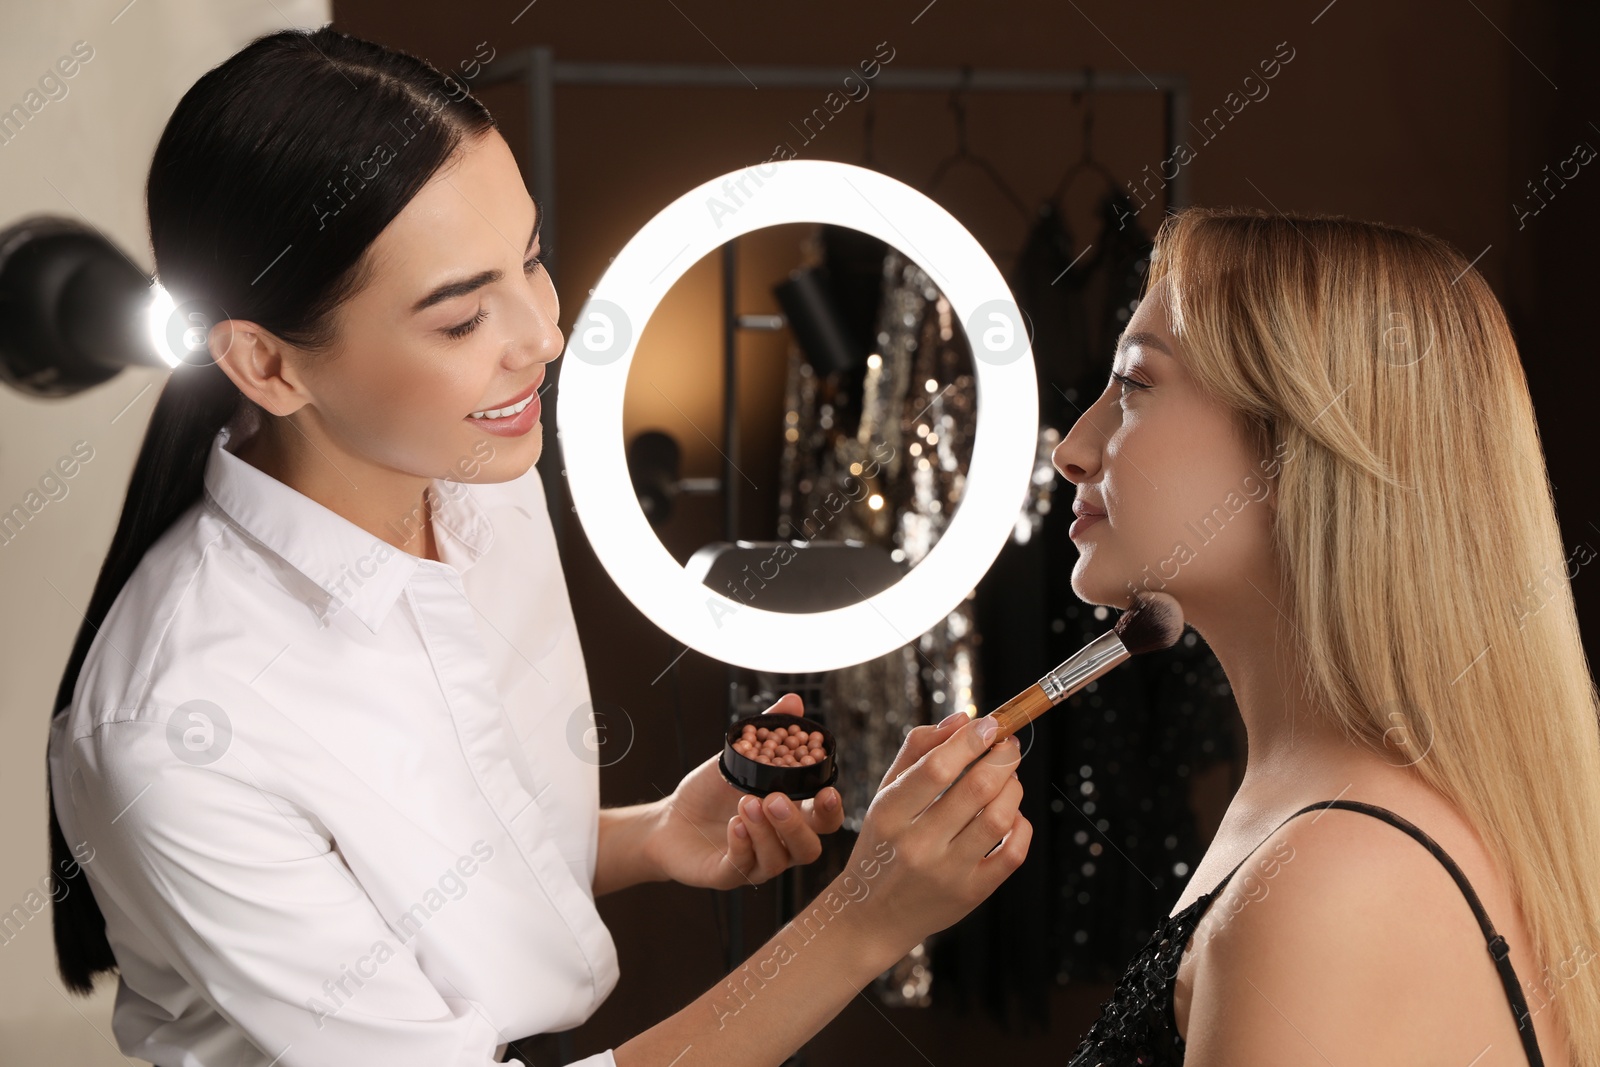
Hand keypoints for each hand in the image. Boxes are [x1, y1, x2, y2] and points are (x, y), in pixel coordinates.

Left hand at [644, 693, 844, 890]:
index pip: (824, 820)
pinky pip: (743, 867)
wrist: (670, 819)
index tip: (827, 790)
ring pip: (778, 860)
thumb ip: (769, 732)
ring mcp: (756, 863)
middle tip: (775, 798)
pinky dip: (742, 844)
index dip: (831, 810)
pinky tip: (734, 825)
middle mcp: (780, 845)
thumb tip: (794, 702)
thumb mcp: (738, 757)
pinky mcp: (728, 875)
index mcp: (791, 817)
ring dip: (765, 830)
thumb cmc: (711, 792)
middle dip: (796, 824)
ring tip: (745, 803)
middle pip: (809, 847)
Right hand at [835, 711, 1028, 959]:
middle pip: (975, 789)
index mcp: (889, 814)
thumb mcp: (885, 794)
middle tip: (1007, 745)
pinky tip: (1011, 815)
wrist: (873, 915)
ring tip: (1009, 777)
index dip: (970, 740)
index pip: (936, 768)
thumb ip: (918, 749)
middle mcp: (917, 845)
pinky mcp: (971, 894)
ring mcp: (947, 873)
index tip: (990, 724)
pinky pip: (1013, 853)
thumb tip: (962, 718)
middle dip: (1002, 757)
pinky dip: (1021, 825)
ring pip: (998, 818)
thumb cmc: (883, 843)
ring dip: (1013, 787)